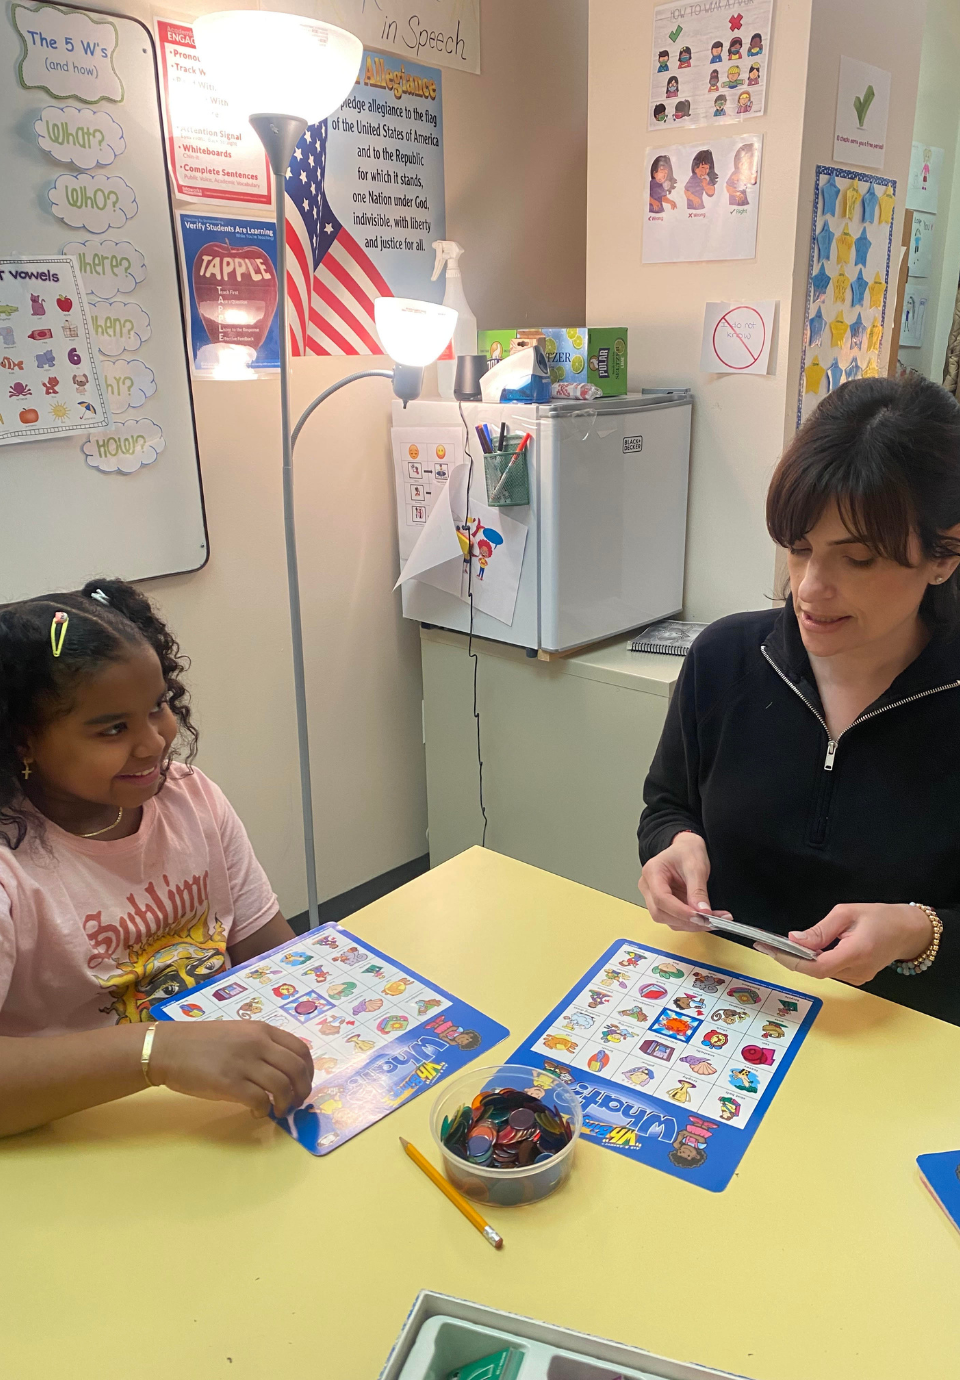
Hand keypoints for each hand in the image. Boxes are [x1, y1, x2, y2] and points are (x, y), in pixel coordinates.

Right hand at [149, 1020, 314, 1117]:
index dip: (308, 1071)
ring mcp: (244, 1063)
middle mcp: (258, 1043)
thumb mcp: (238, 1033)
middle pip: (297, 1069)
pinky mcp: (229, 1083)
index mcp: (262, 1030)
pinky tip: (257, 1112)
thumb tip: (281, 1069)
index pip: (301, 1050)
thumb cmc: (200, 1042)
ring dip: (285, 1103)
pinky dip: (264, 1110)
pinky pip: (259, 1100)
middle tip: (295, 1102)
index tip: (303, 1084)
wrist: (168, 1048)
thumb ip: (260, 1046)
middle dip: (302, 1090)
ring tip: (278, 1110)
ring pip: (282, 1087)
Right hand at [639, 831, 729, 931]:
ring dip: (689, 924)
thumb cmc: (687, 852)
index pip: (661, 898)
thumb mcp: (696, 866)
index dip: (680, 911)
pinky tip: (705, 918)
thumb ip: (698, 890)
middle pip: (660, 912)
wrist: (687, 849)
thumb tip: (703, 912)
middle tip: (709, 920)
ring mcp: (654, 897)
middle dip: (685, 920)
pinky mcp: (664, 905)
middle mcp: (648, 887)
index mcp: (652, 872)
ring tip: (712, 919)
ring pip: (667, 920)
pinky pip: (674, 920)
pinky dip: (690, 922)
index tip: (700, 916)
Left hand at [755, 903, 934, 985]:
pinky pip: (831, 971)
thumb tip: (794, 940)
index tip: (770, 949)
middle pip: (816, 971)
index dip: (791, 960)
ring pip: (822, 971)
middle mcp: (857, 970)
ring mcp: (858, 978)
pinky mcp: (858, 978)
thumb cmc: (880, 917)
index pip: (817, 966)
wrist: (908, 931)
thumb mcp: (847, 913)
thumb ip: (820, 930)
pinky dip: (816, 961)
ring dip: (803, 959)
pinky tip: (808, 949)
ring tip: (783, 945)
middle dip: (791, 958)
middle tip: (768, 944)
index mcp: (856, 952)